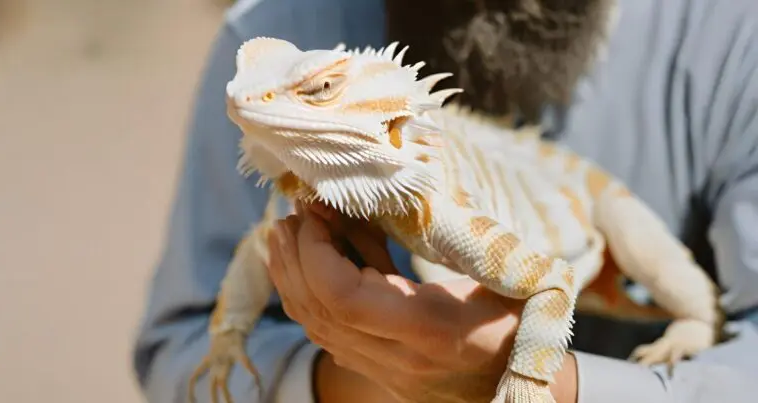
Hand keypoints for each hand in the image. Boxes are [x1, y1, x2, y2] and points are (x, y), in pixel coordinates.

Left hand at [266, 202, 576, 402]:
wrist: (523, 387)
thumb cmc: (521, 322)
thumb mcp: (500, 274)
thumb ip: (450, 239)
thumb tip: (397, 199)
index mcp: (429, 329)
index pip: (342, 297)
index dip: (317, 251)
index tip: (316, 212)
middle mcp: (398, 357)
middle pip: (320, 311)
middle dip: (295, 258)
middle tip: (288, 217)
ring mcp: (385, 370)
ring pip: (317, 328)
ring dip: (293, 278)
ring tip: (283, 236)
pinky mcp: (380, 371)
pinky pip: (329, 336)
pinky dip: (309, 297)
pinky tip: (304, 267)